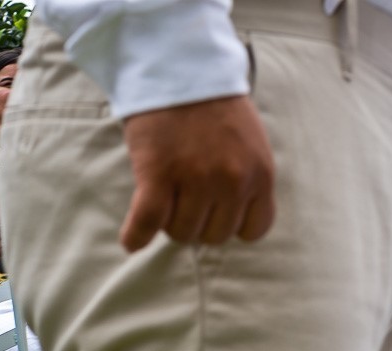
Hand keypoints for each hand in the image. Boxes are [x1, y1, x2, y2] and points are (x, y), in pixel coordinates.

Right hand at [120, 96, 275, 251]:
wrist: (179, 67)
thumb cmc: (216, 108)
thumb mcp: (252, 144)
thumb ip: (250, 179)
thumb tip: (236, 219)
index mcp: (260, 175)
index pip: (253, 230)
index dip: (233, 226)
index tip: (218, 214)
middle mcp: (232, 182)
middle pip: (215, 235)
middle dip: (200, 223)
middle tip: (185, 201)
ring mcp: (196, 179)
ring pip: (182, 232)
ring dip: (170, 223)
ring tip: (165, 201)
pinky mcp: (158, 173)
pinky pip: (147, 221)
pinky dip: (136, 236)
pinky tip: (130, 242)